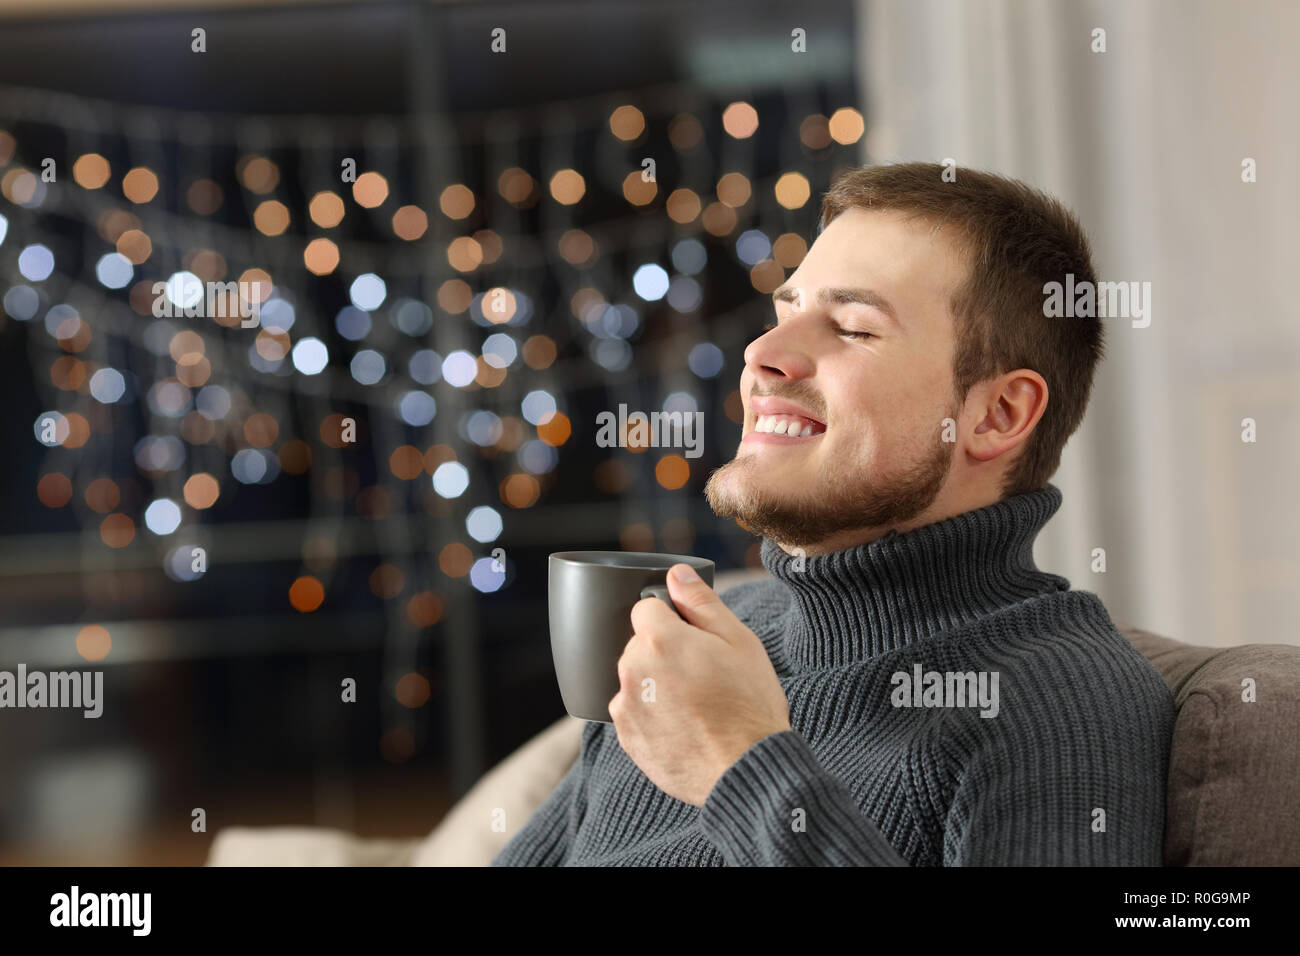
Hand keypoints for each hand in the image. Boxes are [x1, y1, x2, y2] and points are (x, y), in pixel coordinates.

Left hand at [609, 563, 791, 806]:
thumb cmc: (748, 704)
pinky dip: (652, 714)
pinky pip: (634, 711)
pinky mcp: (627, 737)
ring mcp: (626, 706)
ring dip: (655, 684)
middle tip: (702, 674)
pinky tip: (683, 724)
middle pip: (640, 644)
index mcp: (659, 639)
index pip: (646, 608)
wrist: (746, 769)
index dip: (672, 619)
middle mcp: (633, 669)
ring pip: (635, 678)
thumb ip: (700, 602)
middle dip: (664, 652)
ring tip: (695, 704)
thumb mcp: (738, 640)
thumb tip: (677, 574)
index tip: (694, 639)